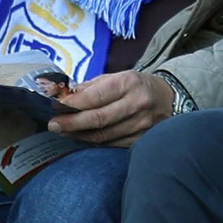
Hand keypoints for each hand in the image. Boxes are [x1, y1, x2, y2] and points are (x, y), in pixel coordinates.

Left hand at [46, 70, 174, 146]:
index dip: (73, 103)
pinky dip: (94, 143)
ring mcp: (141, 125)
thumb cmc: (137, 86)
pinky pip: (112, 145)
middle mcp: (137, 104)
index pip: (96, 96)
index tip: (55, 106)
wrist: (170, 99)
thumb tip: (64, 94)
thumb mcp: (118, 77)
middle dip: (71, 123)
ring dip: (79, 135)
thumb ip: (92, 86)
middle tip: (53, 125)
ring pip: (104, 136)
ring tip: (64, 132)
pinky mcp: (142, 140)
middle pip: (98, 119)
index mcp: (129, 83)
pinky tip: (82, 138)